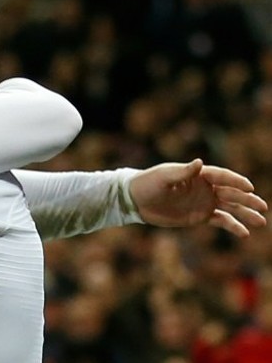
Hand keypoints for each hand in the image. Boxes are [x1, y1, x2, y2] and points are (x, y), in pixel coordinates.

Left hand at [130, 159, 267, 236]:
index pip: (222, 177)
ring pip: (230, 208)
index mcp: (199, 175)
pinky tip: (244, 234)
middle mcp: (205, 188)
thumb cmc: (148, 183)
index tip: (249, 188)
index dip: (236, 182)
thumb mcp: (164, 177)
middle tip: (263, 207)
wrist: (136, 200)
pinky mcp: (199, 216)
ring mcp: (204, 202)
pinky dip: (233, 226)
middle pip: (231, 193)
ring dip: (245, 214)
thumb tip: (200, 162)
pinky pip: (220, 221)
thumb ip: (183, 172)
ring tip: (261, 222)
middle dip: (248, 200)